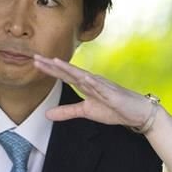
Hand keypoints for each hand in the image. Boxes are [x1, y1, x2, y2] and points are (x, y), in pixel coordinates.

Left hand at [33, 55, 157, 128]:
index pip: (64, 75)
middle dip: (53, 65)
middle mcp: (92, 81)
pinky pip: (102, 88)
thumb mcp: (85, 111)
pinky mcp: (113, 94)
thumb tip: (47, 114)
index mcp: (85, 84)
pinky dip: (93, 82)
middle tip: (36, 57)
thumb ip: (66, 111)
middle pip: (69, 71)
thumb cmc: (113, 109)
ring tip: (55, 62)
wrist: (136, 113)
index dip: (49, 69)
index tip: (35, 61)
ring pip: (83, 76)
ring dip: (70, 69)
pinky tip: (84, 77)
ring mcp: (103, 86)